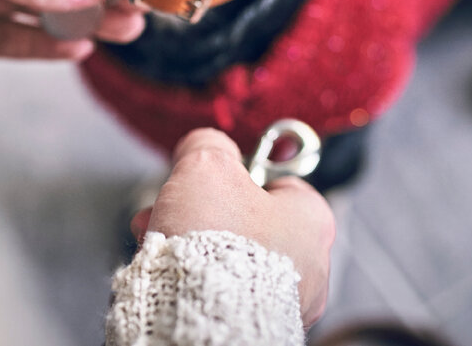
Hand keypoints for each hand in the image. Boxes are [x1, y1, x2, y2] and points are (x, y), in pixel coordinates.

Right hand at [130, 128, 334, 326]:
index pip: (280, 183)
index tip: (212, 176)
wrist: (202, 316)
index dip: (238, 175)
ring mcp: (286, 302)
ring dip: (192, 243)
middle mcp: (311, 266)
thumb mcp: (207, 165)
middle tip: (172, 208)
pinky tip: (169, 272)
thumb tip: (203, 145)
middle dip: (201, 212)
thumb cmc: (217, 245)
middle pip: (246, 221)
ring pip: (231, 258)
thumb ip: (207, 144)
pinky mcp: (258, 326)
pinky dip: (197, 279)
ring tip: (158, 240)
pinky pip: (225, 291)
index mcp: (312, 220)